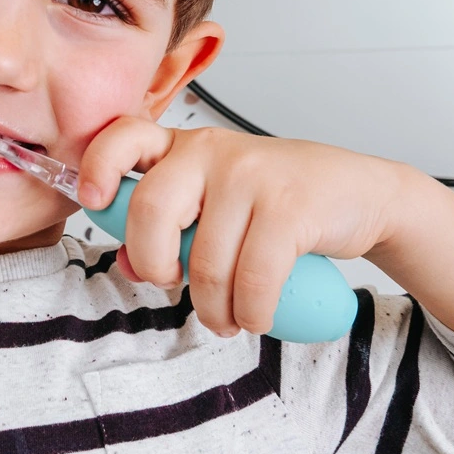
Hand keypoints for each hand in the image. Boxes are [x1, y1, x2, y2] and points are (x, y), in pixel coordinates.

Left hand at [75, 119, 409, 337]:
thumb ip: (168, 228)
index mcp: (184, 146)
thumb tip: (126, 264)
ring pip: (204, 261)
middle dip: (154, 266)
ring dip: (213, 308)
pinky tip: (255, 316)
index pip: (124, 136)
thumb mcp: (216, 203)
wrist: (361, 194)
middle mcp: (211, 150)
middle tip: (172, 285)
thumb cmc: (277, 201)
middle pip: (149, 211)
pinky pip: (252, 278)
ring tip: (227, 317)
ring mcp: (250, 174)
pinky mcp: (289, 206)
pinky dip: (250, 312)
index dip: (96, 167)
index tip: (91, 200)